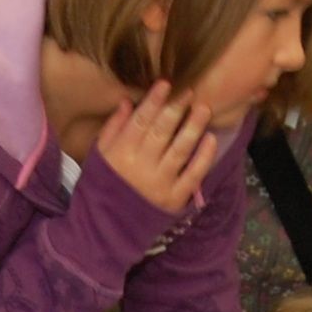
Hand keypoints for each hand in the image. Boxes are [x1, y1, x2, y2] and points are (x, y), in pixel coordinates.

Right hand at [96, 83, 219, 214]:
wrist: (106, 227)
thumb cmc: (103, 186)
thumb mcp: (100, 155)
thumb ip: (113, 128)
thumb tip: (128, 101)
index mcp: (121, 153)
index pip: (140, 121)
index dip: (154, 101)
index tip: (166, 84)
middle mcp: (141, 167)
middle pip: (162, 132)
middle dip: (176, 109)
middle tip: (189, 91)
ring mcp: (160, 183)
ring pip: (180, 150)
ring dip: (193, 127)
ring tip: (204, 108)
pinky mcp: (174, 199)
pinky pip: (192, 175)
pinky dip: (204, 157)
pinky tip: (211, 139)